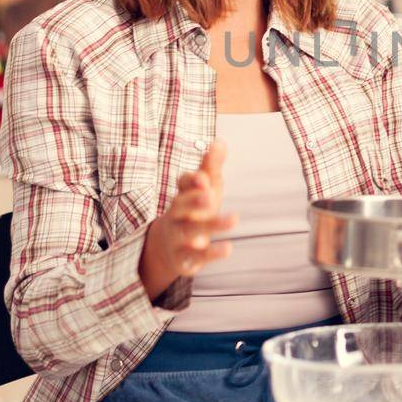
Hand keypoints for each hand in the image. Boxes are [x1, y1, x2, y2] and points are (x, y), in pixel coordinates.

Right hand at [139, 140, 236, 299]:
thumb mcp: (204, 189)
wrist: (168, 248)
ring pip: (190, 231)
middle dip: (194, 200)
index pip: (182, 184)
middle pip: (180, 206)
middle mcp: (176, 215)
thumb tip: (220, 142)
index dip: (191, 180)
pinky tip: (228, 248)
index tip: (203, 177)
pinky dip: (211, 253)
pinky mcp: (184, 259)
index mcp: (182, 195)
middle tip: (209, 194)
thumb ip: (211, 167)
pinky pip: (196, 257)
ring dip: (212, 225)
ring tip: (234, 219)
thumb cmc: (193, 211)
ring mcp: (178, 238)